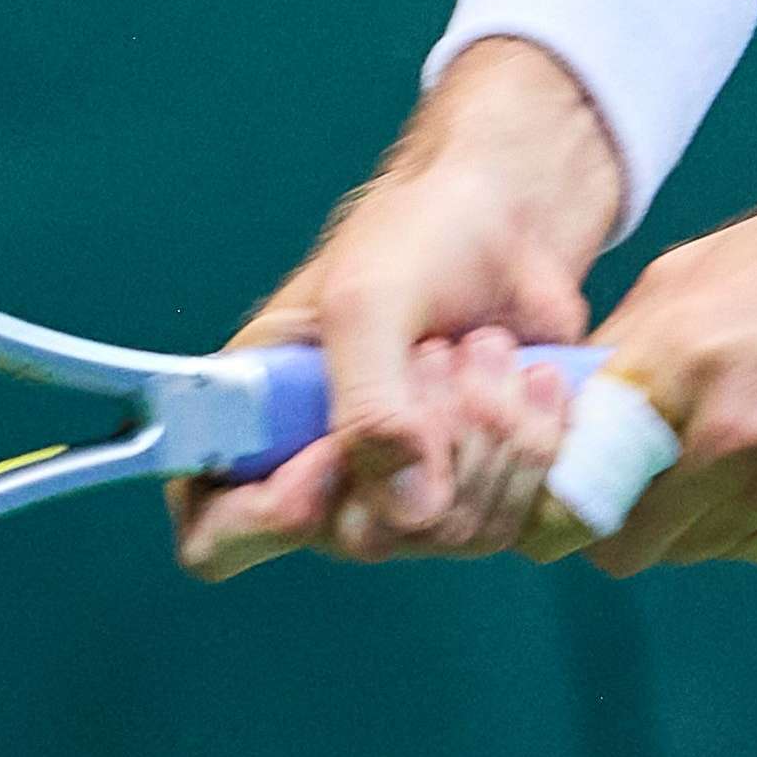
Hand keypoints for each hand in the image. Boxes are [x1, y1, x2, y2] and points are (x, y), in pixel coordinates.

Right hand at [168, 39, 625, 578]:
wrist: (512, 218)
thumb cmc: (416, 238)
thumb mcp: (368, 301)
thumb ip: (369, 404)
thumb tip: (407, 511)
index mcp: (257, 426)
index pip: (217, 535)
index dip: (266, 520)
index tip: (330, 455)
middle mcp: (328, 478)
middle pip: (362, 538)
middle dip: (423, 440)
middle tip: (438, 352)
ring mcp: (410, 492)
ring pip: (452, 533)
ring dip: (489, 433)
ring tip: (484, 346)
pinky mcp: (486, 489)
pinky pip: (521, 522)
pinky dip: (539, 447)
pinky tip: (538, 378)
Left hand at [560, 150, 756, 572]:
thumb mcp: (699, 270)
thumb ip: (622, 348)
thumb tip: (557, 408)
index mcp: (680, 359)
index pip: (571, 482)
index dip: (549, 497)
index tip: (552, 494)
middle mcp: (730, 435)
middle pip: (621, 542)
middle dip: (612, 520)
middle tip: (628, 484)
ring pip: (689, 551)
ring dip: (684, 518)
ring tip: (723, 448)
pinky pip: (756, 546)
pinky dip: (750, 515)